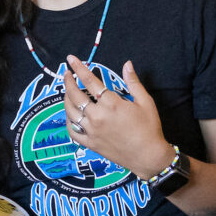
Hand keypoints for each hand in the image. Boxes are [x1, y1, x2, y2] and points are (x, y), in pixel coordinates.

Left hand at [63, 56, 169, 177]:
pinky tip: (70, 115)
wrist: (148, 156)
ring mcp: (92, 131)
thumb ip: (133, 82)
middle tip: (67, 73)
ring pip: (71, 112)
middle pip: (75, 95)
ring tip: (67, 91)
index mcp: (111, 103)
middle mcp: (97, 116)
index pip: (90, 81)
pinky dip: (68, 122)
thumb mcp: (145, 102)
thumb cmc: (149, 128)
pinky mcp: (91, 144)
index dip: (79, 68)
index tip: (71, 59)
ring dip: (66, 99)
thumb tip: (127, 64)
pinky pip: (73, 132)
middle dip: (68, 81)